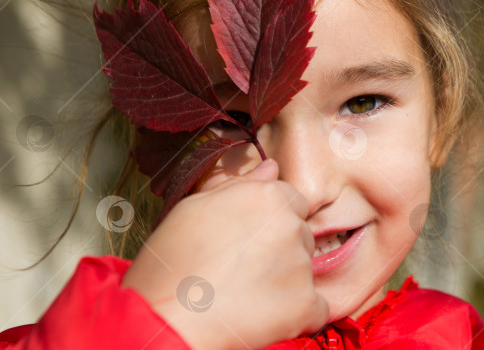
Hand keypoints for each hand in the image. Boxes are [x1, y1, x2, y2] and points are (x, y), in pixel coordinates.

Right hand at [121, 158, 328, 349]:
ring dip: (285, 280)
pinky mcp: (305, 304)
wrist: (164, 320)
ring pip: (305, 269)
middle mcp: (292, 225)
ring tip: (244, 293)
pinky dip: (296, 314)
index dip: (268, 222)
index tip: (247, 241)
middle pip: (301, 233)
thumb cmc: (170, 264)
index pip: (291, 201)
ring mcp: (302, 265)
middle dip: (280, 249)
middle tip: (241, 269)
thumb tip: (270, 167)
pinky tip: (263, 316)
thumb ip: (240, 185)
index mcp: (268, 196)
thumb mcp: (194, 208)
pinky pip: (316, 306)